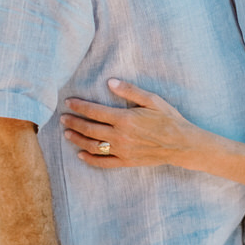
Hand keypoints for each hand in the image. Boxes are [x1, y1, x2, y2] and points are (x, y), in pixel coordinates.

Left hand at [62, 79, 194, 168]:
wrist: (182, 144)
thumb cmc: (168, 118)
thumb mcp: (152, 100)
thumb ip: (130, 90)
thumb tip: (110, 82)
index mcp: (124, 118)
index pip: (94, 111)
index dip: (79, 106)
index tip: (68, 102)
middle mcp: (120, 136)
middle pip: (89, 129)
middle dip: (73, 123)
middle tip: (62, 118)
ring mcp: (122, 151)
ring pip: (93, 146)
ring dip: (77, 139)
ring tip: (67, 134)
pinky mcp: (126, 162)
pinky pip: (104, 162)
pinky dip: (90, 159)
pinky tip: (81, 154)